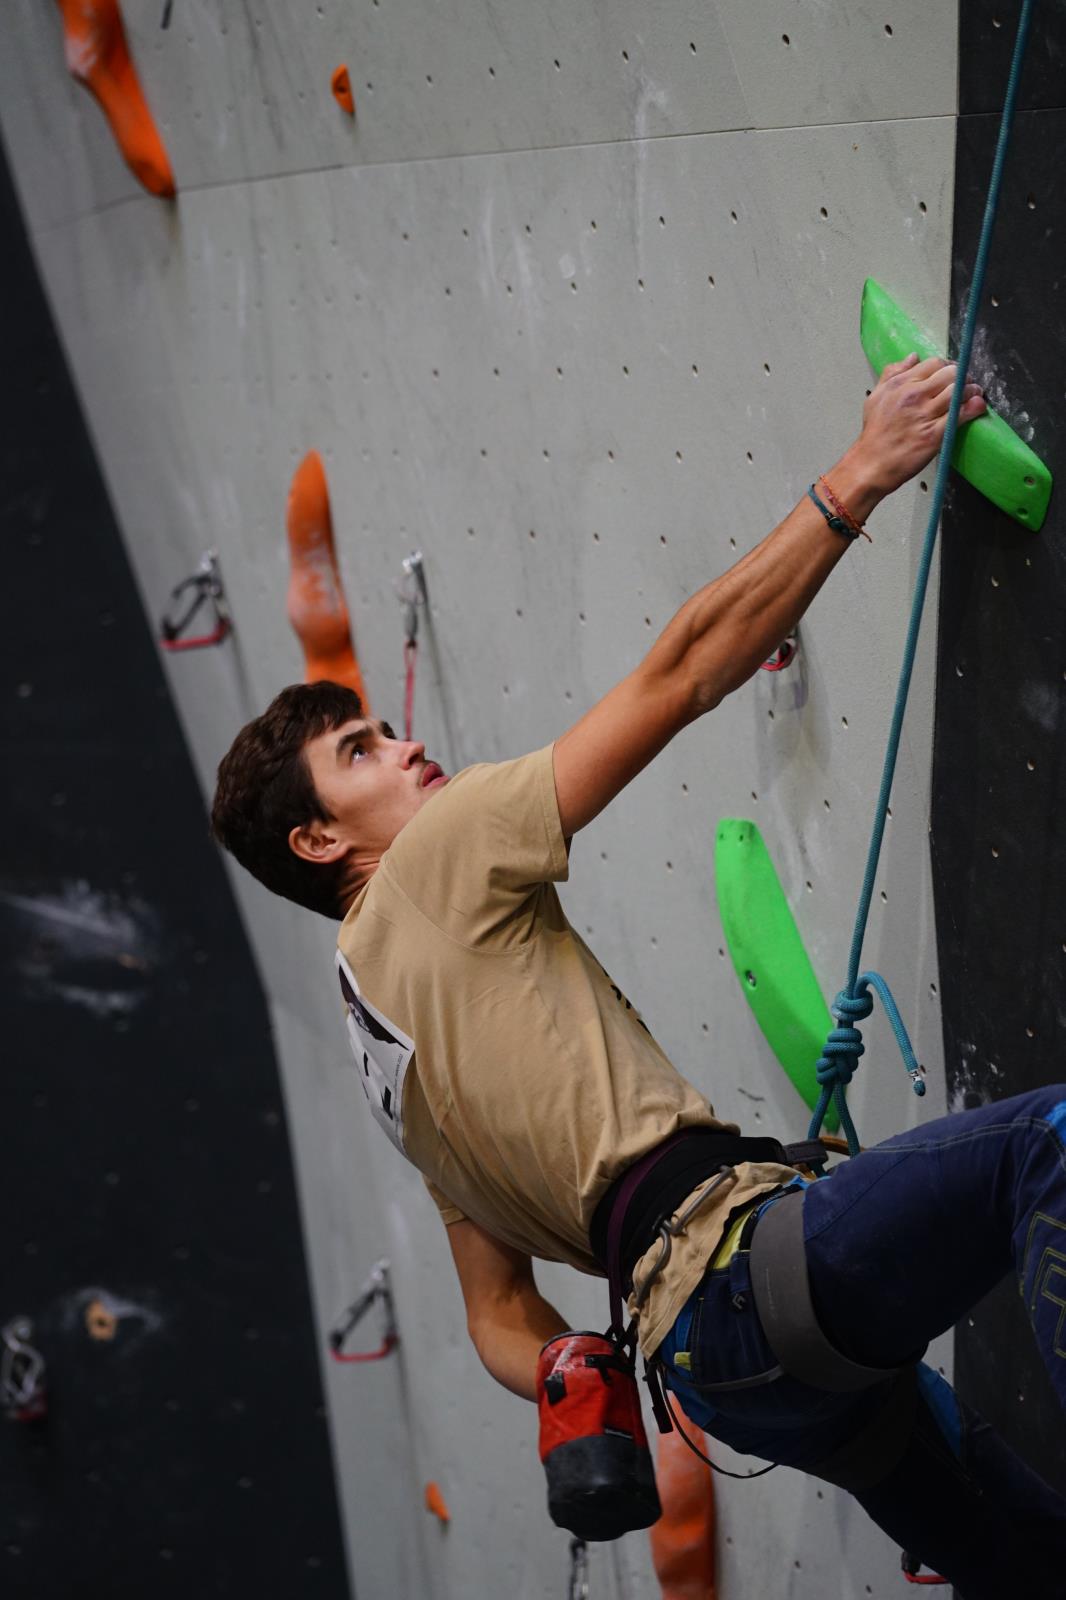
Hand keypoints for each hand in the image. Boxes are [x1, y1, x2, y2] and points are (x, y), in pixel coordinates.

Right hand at [854, 353, 985, 495]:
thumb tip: (912, 357)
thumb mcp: (876, 397)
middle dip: (963, 376)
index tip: (951, 373)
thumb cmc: (875, 434)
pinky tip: (977, 406)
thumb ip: (892, 373)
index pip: (934, 363)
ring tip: (974, 394)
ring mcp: (924, 415)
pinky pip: (960, 415)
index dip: (947, 366)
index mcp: (900, 385)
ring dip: (972, 390)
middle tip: (966, 383)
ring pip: (958, 391)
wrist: (871, 464)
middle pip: (950, 373)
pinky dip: (973, 408)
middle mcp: (913, 396)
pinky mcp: (934, 434)